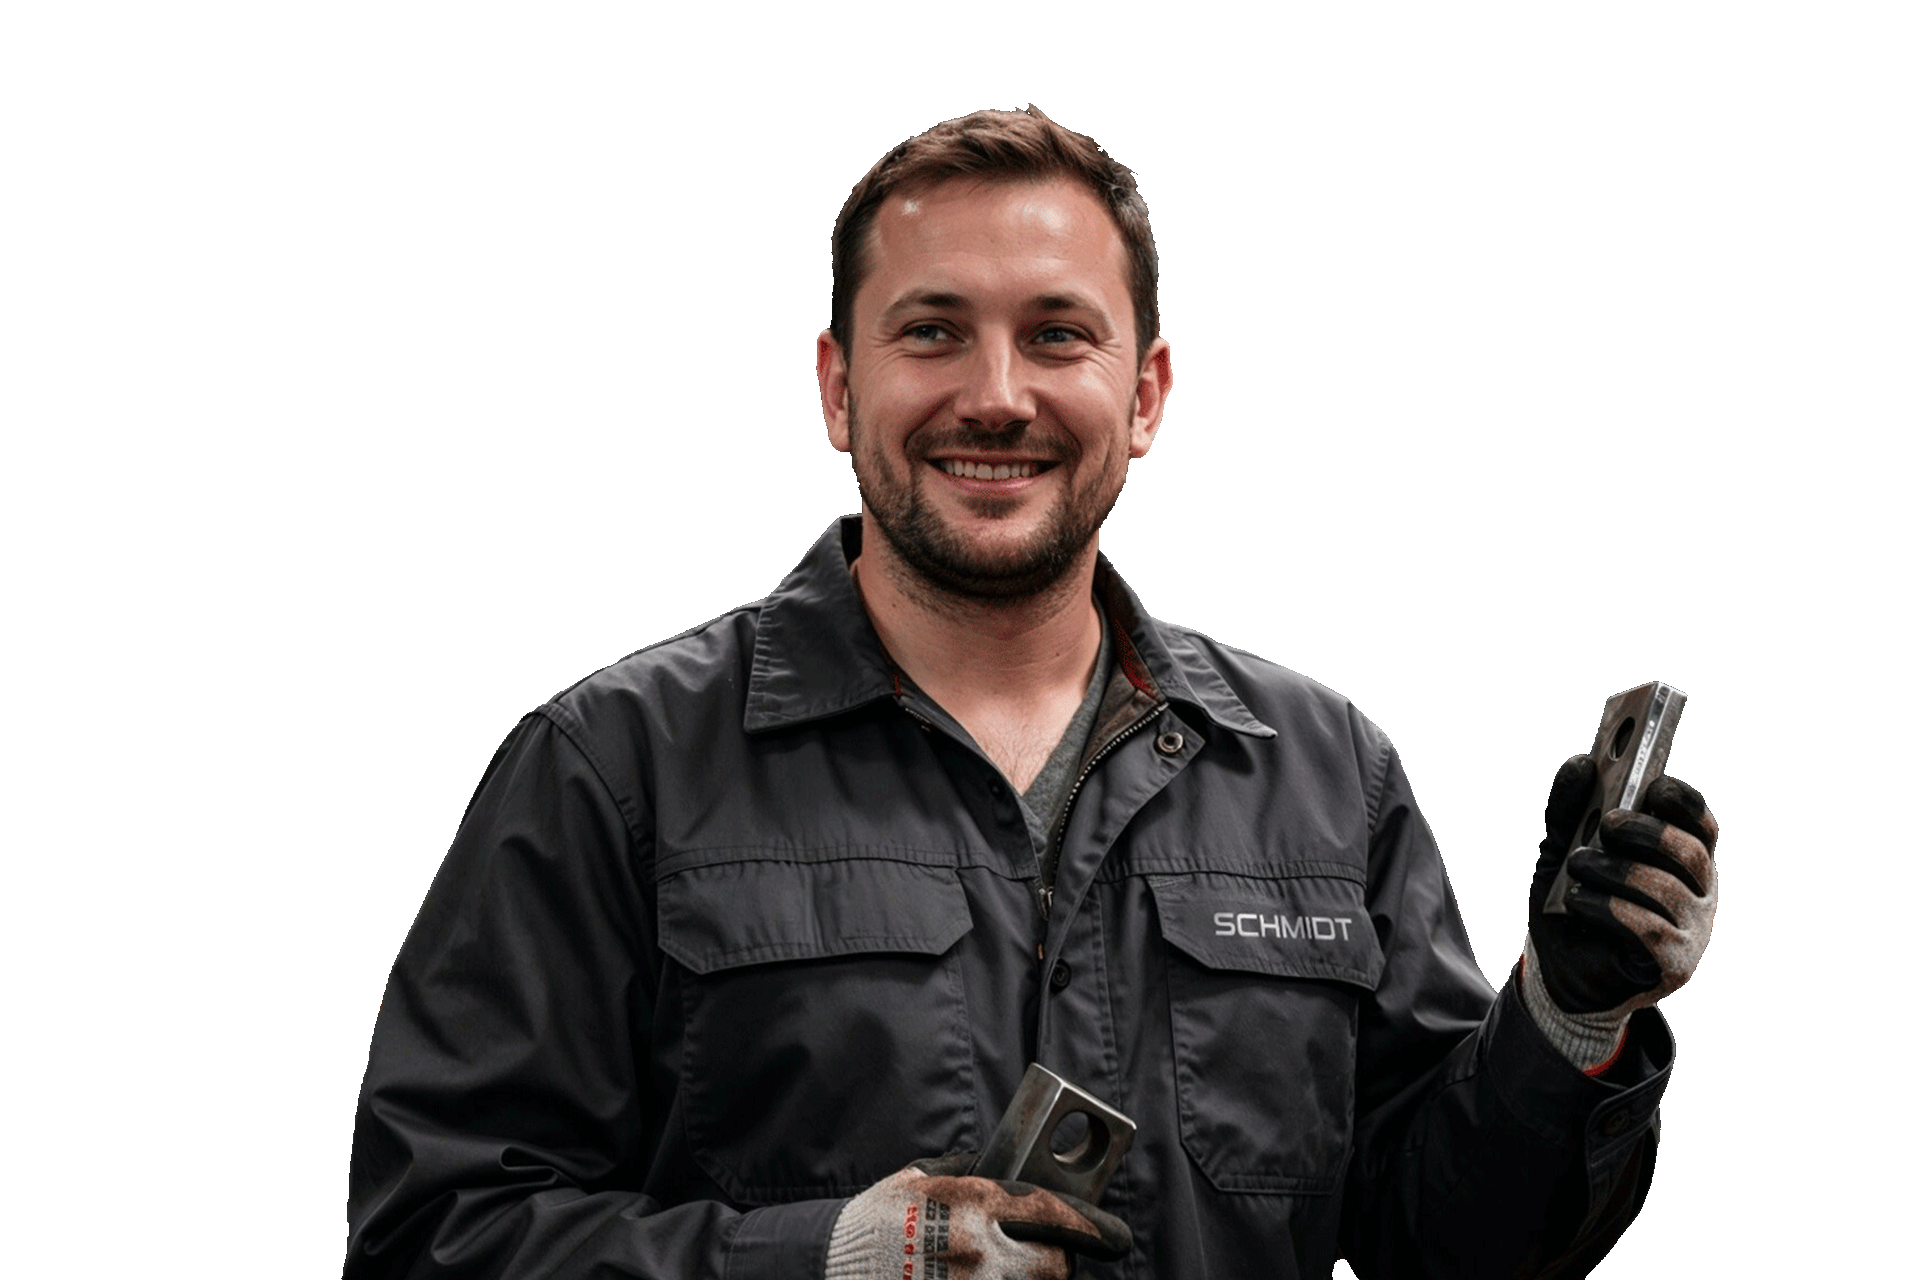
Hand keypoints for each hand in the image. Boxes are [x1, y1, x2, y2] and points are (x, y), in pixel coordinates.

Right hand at [826, 1153, 1130, 1279]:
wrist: (830, 1268)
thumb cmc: (876, 1219)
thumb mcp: (922, 1178)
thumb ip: (971, 1174)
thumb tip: (1014, 1172)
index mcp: (970, 1205)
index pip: (1051, 1211)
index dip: (1092, 1224)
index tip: (1113, 1234)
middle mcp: (977, 1252)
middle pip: (1055, 1265)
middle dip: (1064, 1261)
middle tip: (1060, 1256)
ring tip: (1022, 1270)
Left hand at [1522, 755, 1718, 1067]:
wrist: (1562, 972)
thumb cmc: (1573, 903)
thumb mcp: (1560, 851)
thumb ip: (1568, 809)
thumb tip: (1580, 763)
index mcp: (1681, 858)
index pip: (1700, 822)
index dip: (1680, 799)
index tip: (1649, 785)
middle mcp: (1698, 892)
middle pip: (1691, 851)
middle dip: (1646, 832)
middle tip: (1608, 826)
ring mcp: (1692, 930)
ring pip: (1666, 890)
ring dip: (1614, 872)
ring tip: (1578, 867)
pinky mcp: (1674, 964)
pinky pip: (1648, 930)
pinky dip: (1607, 909)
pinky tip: (1579, 901)